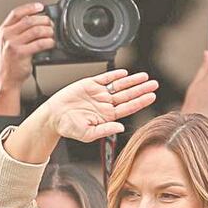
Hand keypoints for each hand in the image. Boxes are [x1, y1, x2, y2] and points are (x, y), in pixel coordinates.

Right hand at [0, 3, 55, 115]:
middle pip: (29, 21)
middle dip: (43, 20)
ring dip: (48, 31)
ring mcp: (13, 44)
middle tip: (51, 24)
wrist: (6, 77)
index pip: (17, 13)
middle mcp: (8, 35)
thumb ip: (20, 31)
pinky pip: (39, 44)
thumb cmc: (11, 60)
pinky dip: (49, 42)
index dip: (30, 8)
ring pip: (36, 31)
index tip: (41, 6)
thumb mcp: (10, 41)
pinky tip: (52, 43)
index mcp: (5, 29)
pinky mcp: (21, 53)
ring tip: (52, 34)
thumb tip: (39, 22)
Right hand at [39, 69, 158, 142]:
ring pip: (119, 86)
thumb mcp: (88, 133)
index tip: (152, 96)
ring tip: (145, 77)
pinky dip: (114, 75)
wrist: (53, 117)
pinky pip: (104, 78)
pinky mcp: (89, 84)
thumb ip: (105, 130)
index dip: (141, 101)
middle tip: (154, 84)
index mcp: (108, 116)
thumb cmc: (69, 127)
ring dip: (132, 81)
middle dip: (141, 89)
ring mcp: (99, 93)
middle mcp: (106, 104)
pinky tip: (124, 73)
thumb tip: (120, 128)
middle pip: (128, 95)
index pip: (128, 107)